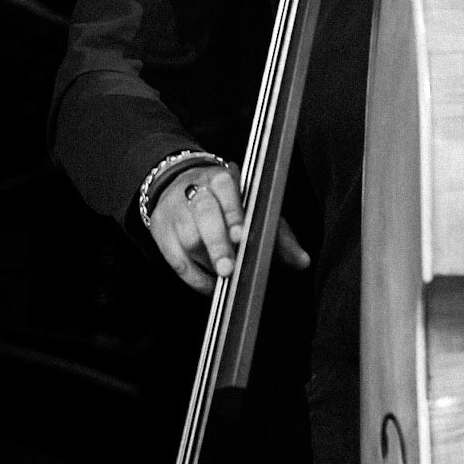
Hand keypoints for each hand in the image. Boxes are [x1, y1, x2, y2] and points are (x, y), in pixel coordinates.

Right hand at [148, 161, 310, 293]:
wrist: (178, 184)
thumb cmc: (225, 200)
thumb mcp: (254, 208)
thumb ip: (278, 233)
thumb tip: (302, 261)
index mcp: (221, 178)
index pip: (227, 192)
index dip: (233, 214)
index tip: (241, 235)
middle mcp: (196, 190)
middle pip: (204, 216)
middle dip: (217, 243)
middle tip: (228, 268)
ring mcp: (175, 210)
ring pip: (187, 237)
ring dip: (207, 261)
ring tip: (224, 276)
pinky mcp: (161, 230)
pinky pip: (175, 259)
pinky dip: (193, 277)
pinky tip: (210, 284)